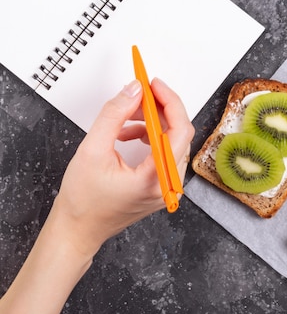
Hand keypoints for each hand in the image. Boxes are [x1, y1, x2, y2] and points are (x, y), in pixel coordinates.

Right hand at [49, 78, 194, 256]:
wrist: (79, 229)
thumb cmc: (84, 201)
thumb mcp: (93, 150)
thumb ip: (114, 115)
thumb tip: (133, 91)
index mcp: (157, 179)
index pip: (180, 131)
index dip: (169, 102)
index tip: (155, 85)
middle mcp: (170, 184)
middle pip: (178, 134)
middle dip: (158, 110)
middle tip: (138, 95)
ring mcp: (168, 186)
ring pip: (171, 141)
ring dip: (151, 123)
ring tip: (125, 119)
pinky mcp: (162, 185)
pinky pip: (164, 152)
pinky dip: (148, 137)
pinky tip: (126, 135)